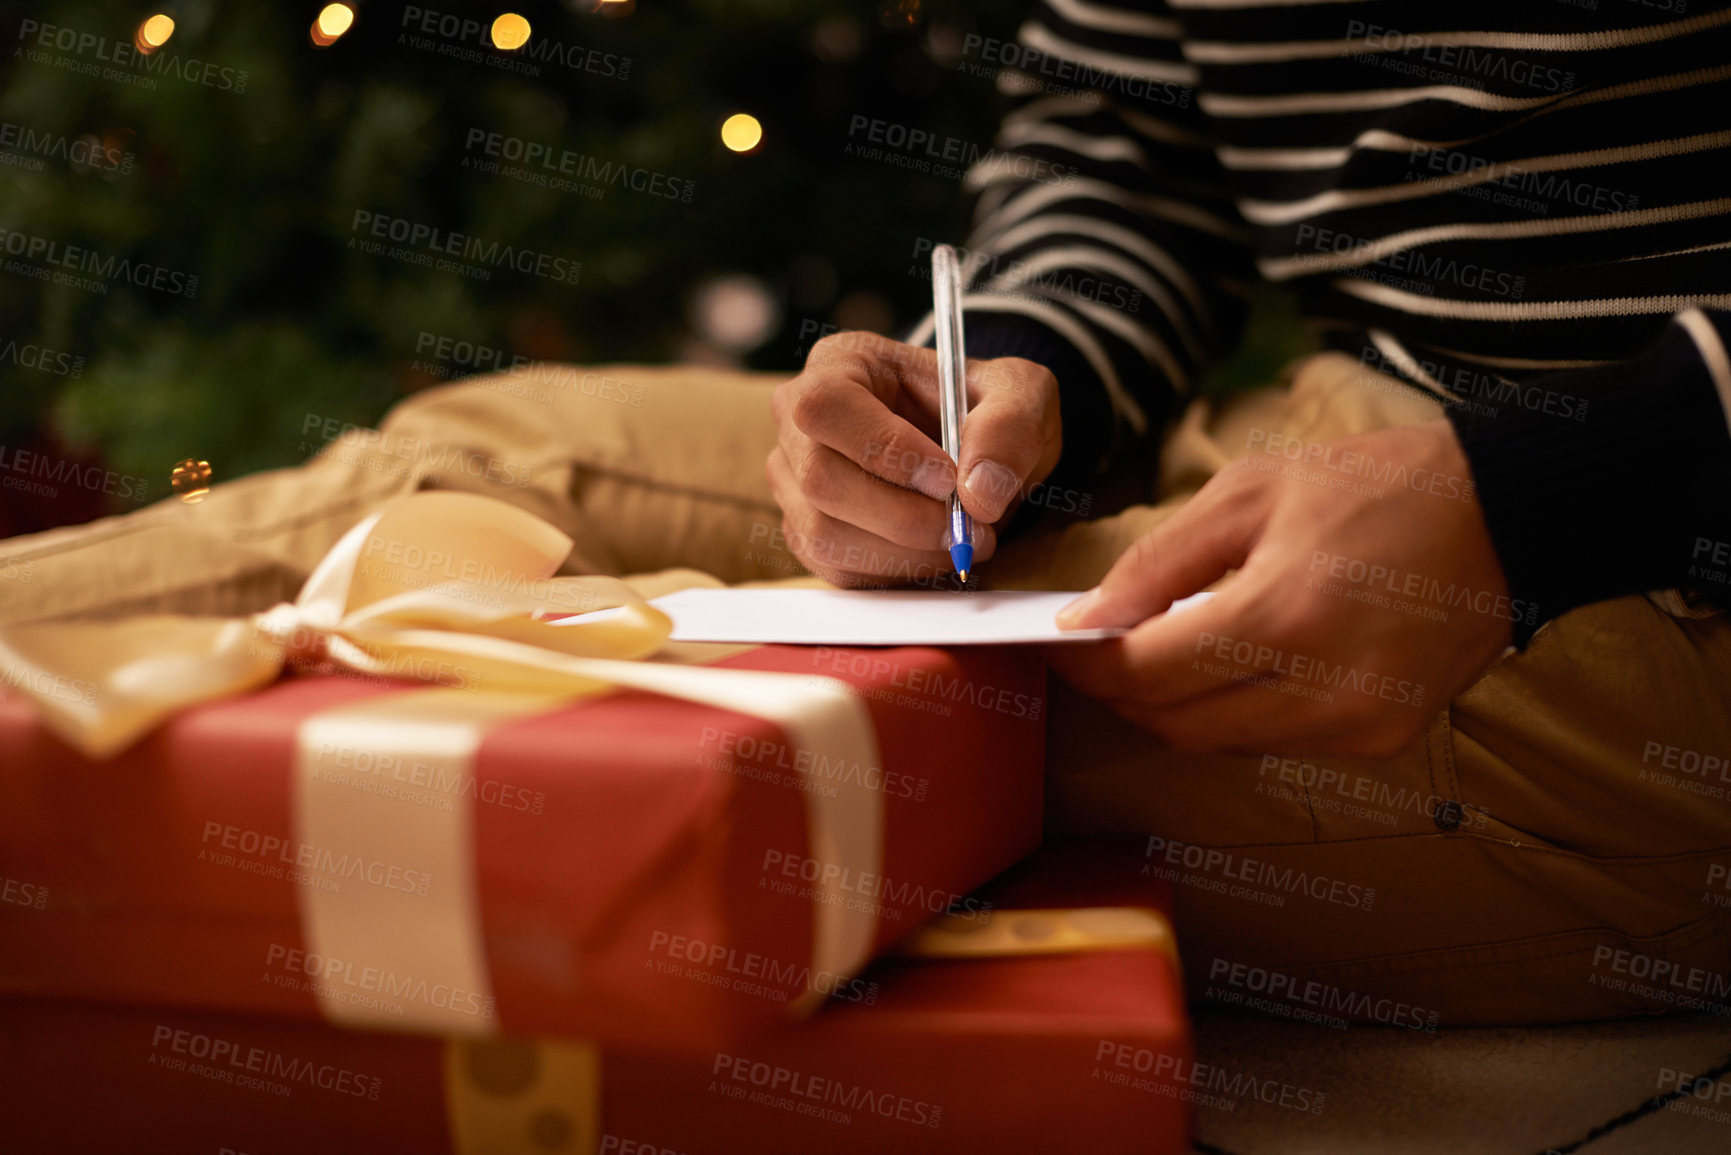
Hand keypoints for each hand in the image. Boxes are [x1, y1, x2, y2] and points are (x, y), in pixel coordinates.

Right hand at [768, 331, 1061, 585]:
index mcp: (839, 364)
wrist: (978, 453)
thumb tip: (979, 494)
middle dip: (903, 516)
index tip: (948, 480)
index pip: (827, 406)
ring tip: (961, 541)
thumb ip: (1009, 429)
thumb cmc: (987, 410)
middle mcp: (800, 422)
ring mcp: (794, 481)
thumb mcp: (1020, 395)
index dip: (884, 450)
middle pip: (820, 479)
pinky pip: (837, 568)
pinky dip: (895, 572)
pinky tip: (934, 553)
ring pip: (824, 533)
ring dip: (905, 552)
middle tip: (968, 527)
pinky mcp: (807, 532)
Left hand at [1049, 420, 1516, 755]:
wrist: (1506, 513)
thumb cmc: (1373, 485)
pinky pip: (1275, 740)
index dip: (1087, 665)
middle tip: (1097, 648)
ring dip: (1177, 705)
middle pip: (1175, 722)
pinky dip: (1237, 709)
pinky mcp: (1385, 738)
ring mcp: (1359, 724)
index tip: (1054, 642)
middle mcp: (1323, 688)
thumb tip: (1087, 618)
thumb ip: (1159, 560)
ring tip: (1163, 648)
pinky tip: (1237, 662)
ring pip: (1220, 741)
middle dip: (1122, 690)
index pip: (1147, 673)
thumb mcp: (1252, 491)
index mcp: (1283, 614)